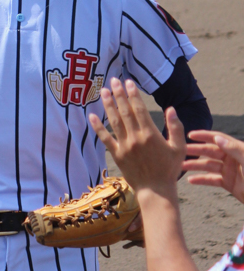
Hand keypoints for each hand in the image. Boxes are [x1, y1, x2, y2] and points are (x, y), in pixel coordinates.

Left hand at [89, 78, 185, 193]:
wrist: (156, 190)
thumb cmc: (169, 169)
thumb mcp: (179, 148)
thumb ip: (176, 127)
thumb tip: (171, 109)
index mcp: (150, 134)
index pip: (139, 109)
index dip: (133, 95)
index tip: (129, 83)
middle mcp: (136, 138)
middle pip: (125, 112)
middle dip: (119, 95)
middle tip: (113, 80)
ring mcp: (125, 146)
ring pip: (114, 122)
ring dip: (108, 105)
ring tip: (103, 92)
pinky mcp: (117, 155)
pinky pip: (105, 139)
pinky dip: (98, 127)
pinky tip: (92, 116)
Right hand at [183, 130, 243, 203]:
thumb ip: (235, 149)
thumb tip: (217, 138)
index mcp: (238, 149)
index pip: (218, 139)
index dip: (204, 135)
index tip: (190, 135)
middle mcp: (233, 158)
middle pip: (211, 152)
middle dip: (196, 151)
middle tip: (181, 151)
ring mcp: (231, 171)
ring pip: (209, 166)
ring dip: (196, 166)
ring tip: (182, 166)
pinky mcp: (229, 184)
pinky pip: (212, 180)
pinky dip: (201, 180)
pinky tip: (190, 181)